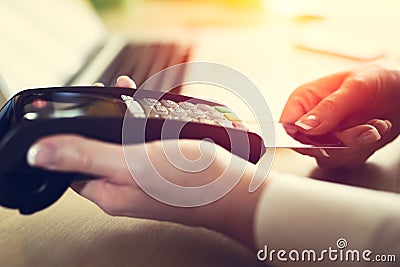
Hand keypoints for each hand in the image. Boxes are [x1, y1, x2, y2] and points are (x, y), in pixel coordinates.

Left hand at [26, 76, 263, 248]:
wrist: (233, 190)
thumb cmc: (188, 182)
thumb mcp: (131, 164)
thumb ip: (85, 156)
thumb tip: (39, 154)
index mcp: (108, 192)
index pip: (70, 166)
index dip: (67, 137)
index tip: (75, 109)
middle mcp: (123, 188)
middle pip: (97, 150)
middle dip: (97, 120)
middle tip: (103, 94)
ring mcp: (144, 178)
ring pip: (121, 144)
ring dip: (120, 117)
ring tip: (126, 91)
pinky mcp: (162, 170)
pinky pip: (143, 144)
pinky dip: (142, 123)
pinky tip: (151, 109)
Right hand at [280, 60, 399, 168]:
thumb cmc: (380, 77)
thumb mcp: (355, 87)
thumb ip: (328, 108)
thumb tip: (303, 126)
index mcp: (305, 101)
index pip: (287, 127)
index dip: (300, 138)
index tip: (322, 140)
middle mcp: (313, 120)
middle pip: (308, 147)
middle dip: (339, 142)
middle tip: (362, 129)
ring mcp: (328, 136)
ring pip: (329, 156)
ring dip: (357, 144)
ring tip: (376, 125)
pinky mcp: (345, 147)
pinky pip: (348, 159)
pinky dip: (367, 147)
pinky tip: (378, 128)